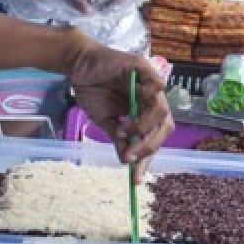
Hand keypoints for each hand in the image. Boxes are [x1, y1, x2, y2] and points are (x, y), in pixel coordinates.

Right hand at [67, 33, 174, 180]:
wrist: (78, 66)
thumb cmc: (93, 90)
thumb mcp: (105, 120)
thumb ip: (118, 137)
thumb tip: (125, 161)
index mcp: (145, 111)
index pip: (154, 136)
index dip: (147, 157)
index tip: (136, 178)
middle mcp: (151, 98)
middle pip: (165, 125)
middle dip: (150, 145)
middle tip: (132, 157)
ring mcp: (149, 82)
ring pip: (162, 109)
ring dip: (145, 126)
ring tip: (125, 131)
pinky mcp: (144, 67)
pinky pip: (157, 84)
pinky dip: (149, 99)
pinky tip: (131, 112)